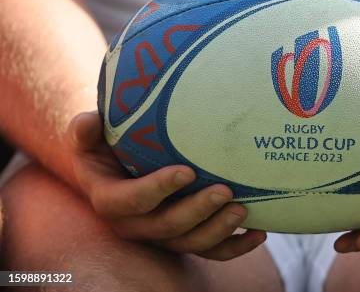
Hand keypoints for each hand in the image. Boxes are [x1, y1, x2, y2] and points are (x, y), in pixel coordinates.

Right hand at [68, 112, 264, 260]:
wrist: (119, 171)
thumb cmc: (106, 148)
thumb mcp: (90, 137)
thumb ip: (85, 130)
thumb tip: (89, 121)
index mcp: (111, 200)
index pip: (131, 201)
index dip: (157, 190)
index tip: (186, 171)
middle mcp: (137, 225)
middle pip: (167, 228)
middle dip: (197, 212)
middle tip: (224, 191)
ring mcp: (163, 235)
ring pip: (191, 244)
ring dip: (218, 231)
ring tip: (243, 210)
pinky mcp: (185, 238)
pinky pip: (211, 252)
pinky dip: (236, 247)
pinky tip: (260, 233)